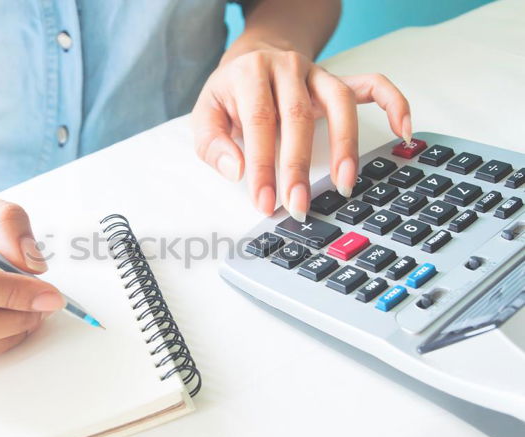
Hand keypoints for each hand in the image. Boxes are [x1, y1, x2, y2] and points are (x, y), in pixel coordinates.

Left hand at [192, 45, 410, 220]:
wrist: (252, 59)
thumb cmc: (231, 94)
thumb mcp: (207, 114)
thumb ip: (213, 143)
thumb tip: (236, 170)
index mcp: (250, 74)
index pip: (259, 122)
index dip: (263, 165)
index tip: (265, 201)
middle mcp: (287, 68)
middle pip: (297, 117)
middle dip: (298, 166)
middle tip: (299, 205)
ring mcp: (317, 73)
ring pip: (339, 102)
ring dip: (345, 145)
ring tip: (344, 183)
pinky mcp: (338, 80)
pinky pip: (374, 85)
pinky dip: (394, 104)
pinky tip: (402, 132)